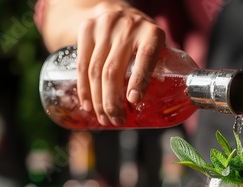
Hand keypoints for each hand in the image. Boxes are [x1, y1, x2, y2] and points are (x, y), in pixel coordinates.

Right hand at [75, 2, 164, 125]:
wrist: (119, 10)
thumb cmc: (143, 40)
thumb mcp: (157, 49)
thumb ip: (158, 71)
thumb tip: (161, 108)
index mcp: (152, 34)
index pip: (146, 57)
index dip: (139, 80)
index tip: (134, 100)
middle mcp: (128, 28)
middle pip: (114, 70)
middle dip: (113, 101)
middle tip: (117, 120)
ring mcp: (105, 27)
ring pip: (95, 70)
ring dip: (98, 100)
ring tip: (104, 118)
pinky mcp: (86, 29)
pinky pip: (81, 64)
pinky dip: (84, 89)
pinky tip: (88, 105)